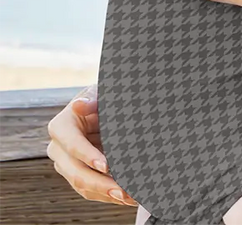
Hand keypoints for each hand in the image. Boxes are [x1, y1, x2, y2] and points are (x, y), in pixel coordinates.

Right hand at [46, 84, 136, 207]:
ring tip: (130, 198)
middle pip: (76, 172)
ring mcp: (66, 165)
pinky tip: (126, 198)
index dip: (88, 156)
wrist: (100, 108)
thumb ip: (92, 101)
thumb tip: (79, 105)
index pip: (73, 145)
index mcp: (60, 127)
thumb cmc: (100, 99)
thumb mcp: (98, 95)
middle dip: (100, 184)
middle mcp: (58, 149)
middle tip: (122, 191)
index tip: (106, 165)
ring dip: (106, 194)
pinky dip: (107, 195)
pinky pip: (90, 190)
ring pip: (83, 186)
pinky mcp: (77, 175)